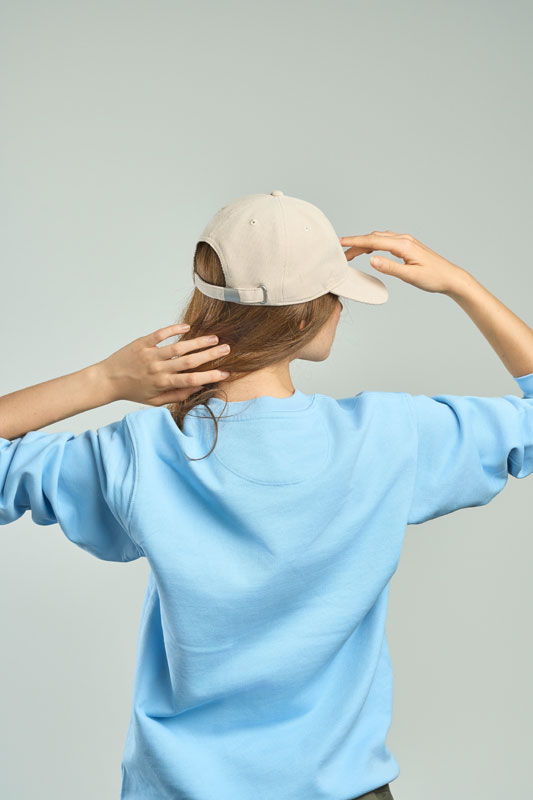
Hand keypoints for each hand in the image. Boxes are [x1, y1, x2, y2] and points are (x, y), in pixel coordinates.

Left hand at [97, 323, 230, 404]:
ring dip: (197, 342)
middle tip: (226, 349)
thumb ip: (177, 395)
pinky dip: (174, 329)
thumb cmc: (133, 391)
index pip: (191, 380)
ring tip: (214, 338)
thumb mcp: (155, 401)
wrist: (107, 380)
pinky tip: (188, 327)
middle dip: (210, 355)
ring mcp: (150, 354)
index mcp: (163, 384)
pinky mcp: (142, 343)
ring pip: (178, 347)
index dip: (210, 376)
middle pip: (189, 361)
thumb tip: (197, 388)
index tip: (225, 373)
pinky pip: (160, 334)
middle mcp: (158, 369)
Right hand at [339, 230, 467, 294]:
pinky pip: (386, 241)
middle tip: (342, 254)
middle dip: (356, 244)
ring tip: (352, 254)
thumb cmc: (434, 278)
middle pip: (374, 238)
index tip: (341, 243)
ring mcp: (406, 241)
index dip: (355, 242)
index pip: (374, 241)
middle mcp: (404, 240)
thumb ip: (390, 268)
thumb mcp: (410, 276)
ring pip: (380, 238)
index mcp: (403, 245)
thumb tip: (371, 260)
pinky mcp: (408, 246)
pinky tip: (370, 250)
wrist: (451, 277)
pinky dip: (374, 244)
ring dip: (364, 244)